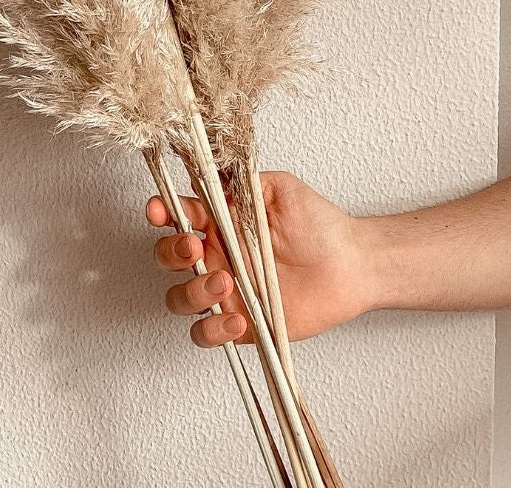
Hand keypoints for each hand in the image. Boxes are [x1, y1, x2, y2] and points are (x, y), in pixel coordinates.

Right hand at [146, 170, 373, 348]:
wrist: (350, 266)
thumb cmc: (320, 227)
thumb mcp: (280, 190)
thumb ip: (242, 184)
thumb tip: (207, 175)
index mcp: (221, 225)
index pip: (179, 217)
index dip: (162, 212)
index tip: (160, 210)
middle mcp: (217, 258)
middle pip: (169, 258)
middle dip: (172, 252)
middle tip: (195, 246)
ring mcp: (225, 293)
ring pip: (180, 299)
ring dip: (193, 292)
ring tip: (225, 282)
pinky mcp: (240, 324)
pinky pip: (206, 334)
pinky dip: (213, 330)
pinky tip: (237, 319)